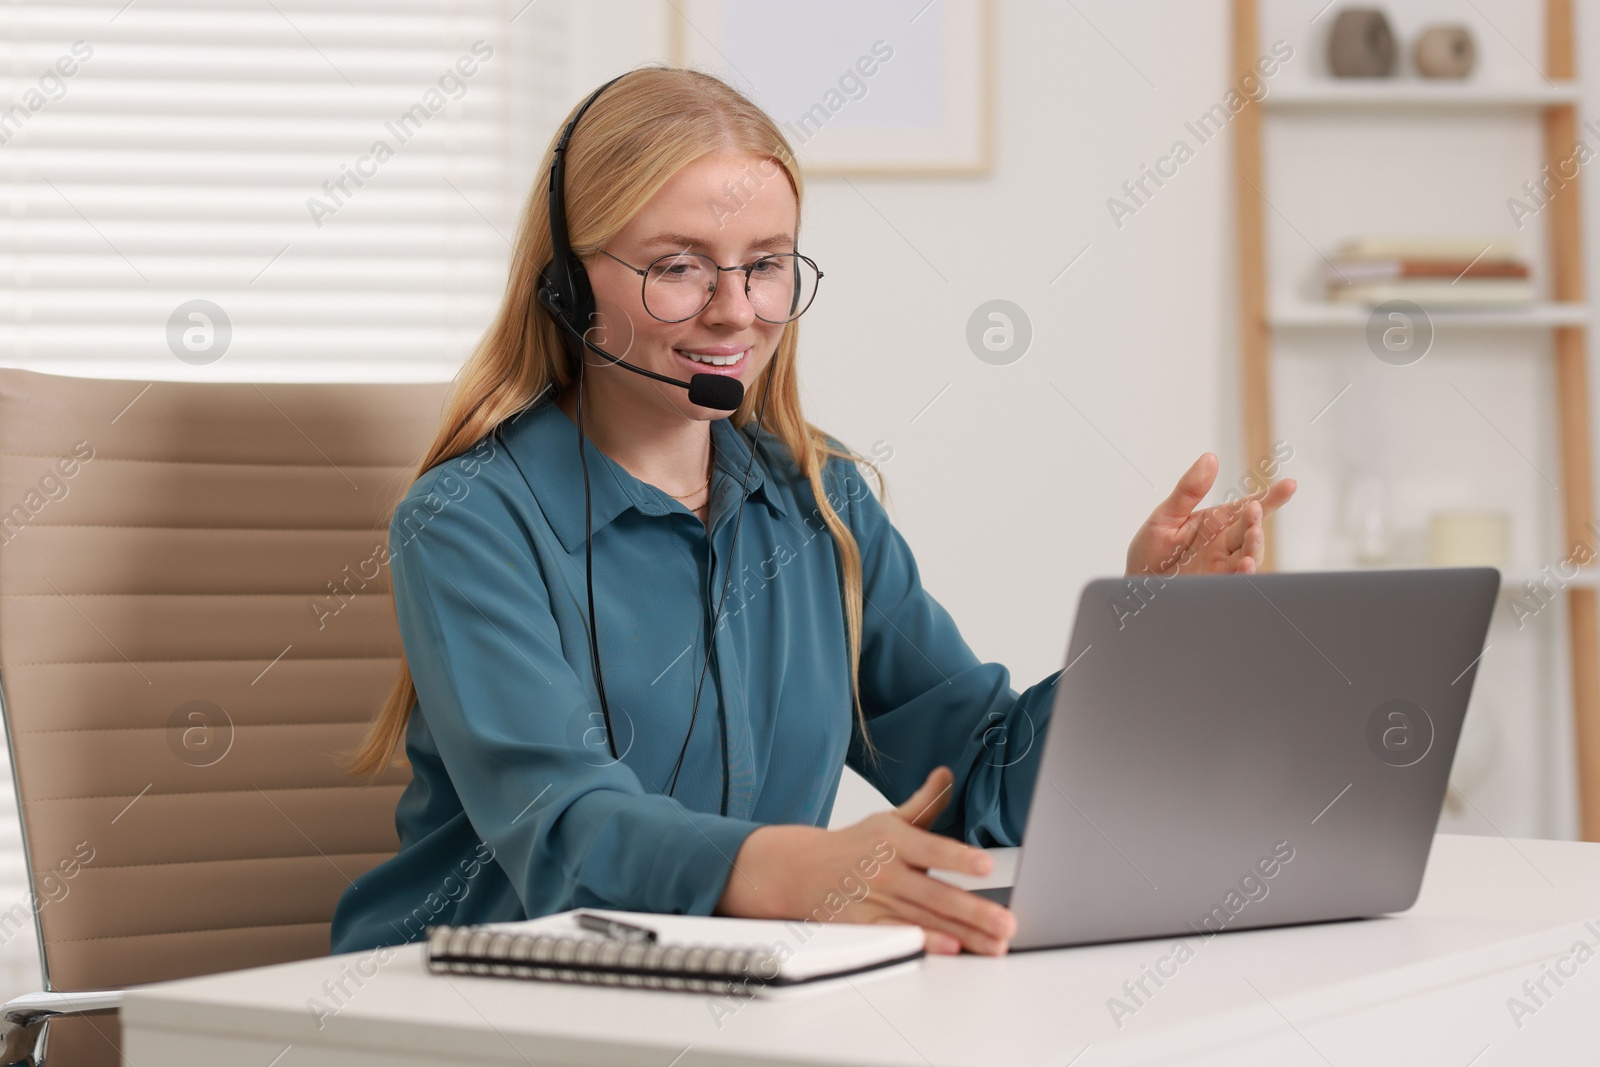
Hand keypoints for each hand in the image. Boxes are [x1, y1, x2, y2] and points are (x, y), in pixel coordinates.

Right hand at [715, 766, 1014, 954]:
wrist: (800, 869)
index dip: (958, 857)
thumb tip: (946, 774)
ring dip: (964, 935)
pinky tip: (950, 950)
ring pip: (926, 920)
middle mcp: (887, 872)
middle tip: (1007, 923)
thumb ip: (924, 801)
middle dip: (974, 911)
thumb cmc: (855, 845)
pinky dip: (923, 944)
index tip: (986, 865)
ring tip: (996, 945)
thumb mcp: (888, 818)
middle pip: (935, 894)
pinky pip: (899, 937)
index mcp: (895, 841)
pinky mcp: (866, 926)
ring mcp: (876, 902)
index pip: (931, 848)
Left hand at [1125, 453, 1295, 576]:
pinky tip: (1245, 565)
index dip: (1269, 497)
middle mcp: (1223, 546)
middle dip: (1256, 519)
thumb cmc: (1150, 553)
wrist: (1133, 589)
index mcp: (1215, 524)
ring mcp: (1221, 568)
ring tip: (1253, 534)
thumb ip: (1189, 490)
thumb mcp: (1166, 517)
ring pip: (1249, 556)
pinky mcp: (1214, 587)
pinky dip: (1243, 575)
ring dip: (1255, 546)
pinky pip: (1235, 581)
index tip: (1290, 484)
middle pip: (1249, 530)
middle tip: (1255, 508)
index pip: (1246, 508)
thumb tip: (1210, 458)